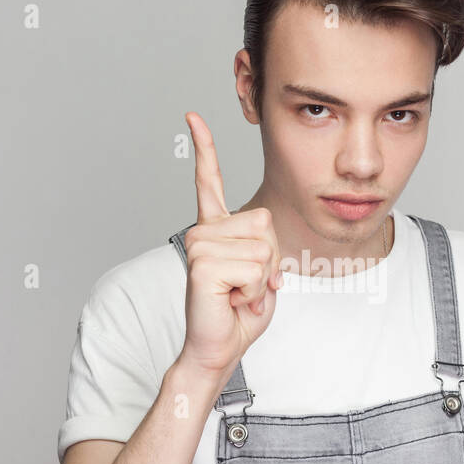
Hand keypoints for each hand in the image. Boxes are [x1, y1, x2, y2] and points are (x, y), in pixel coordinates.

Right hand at [177, 111, 283, 380]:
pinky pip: (255, 268)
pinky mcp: (202, 265)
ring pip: (263, 248)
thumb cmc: (239, 313)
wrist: (219, 348)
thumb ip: (264, 248)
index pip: (209, 181)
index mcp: (214, 229)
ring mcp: (200, 246)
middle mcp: (203, 232)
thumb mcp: (262, 273)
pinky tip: (232, 299)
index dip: (205, 148)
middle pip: (265, 223)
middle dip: (270, 260)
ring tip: (238, 294)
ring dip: (262, 280)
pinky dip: (254, 291)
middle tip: (247, 285)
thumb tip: (263, 243)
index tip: (192, 116)